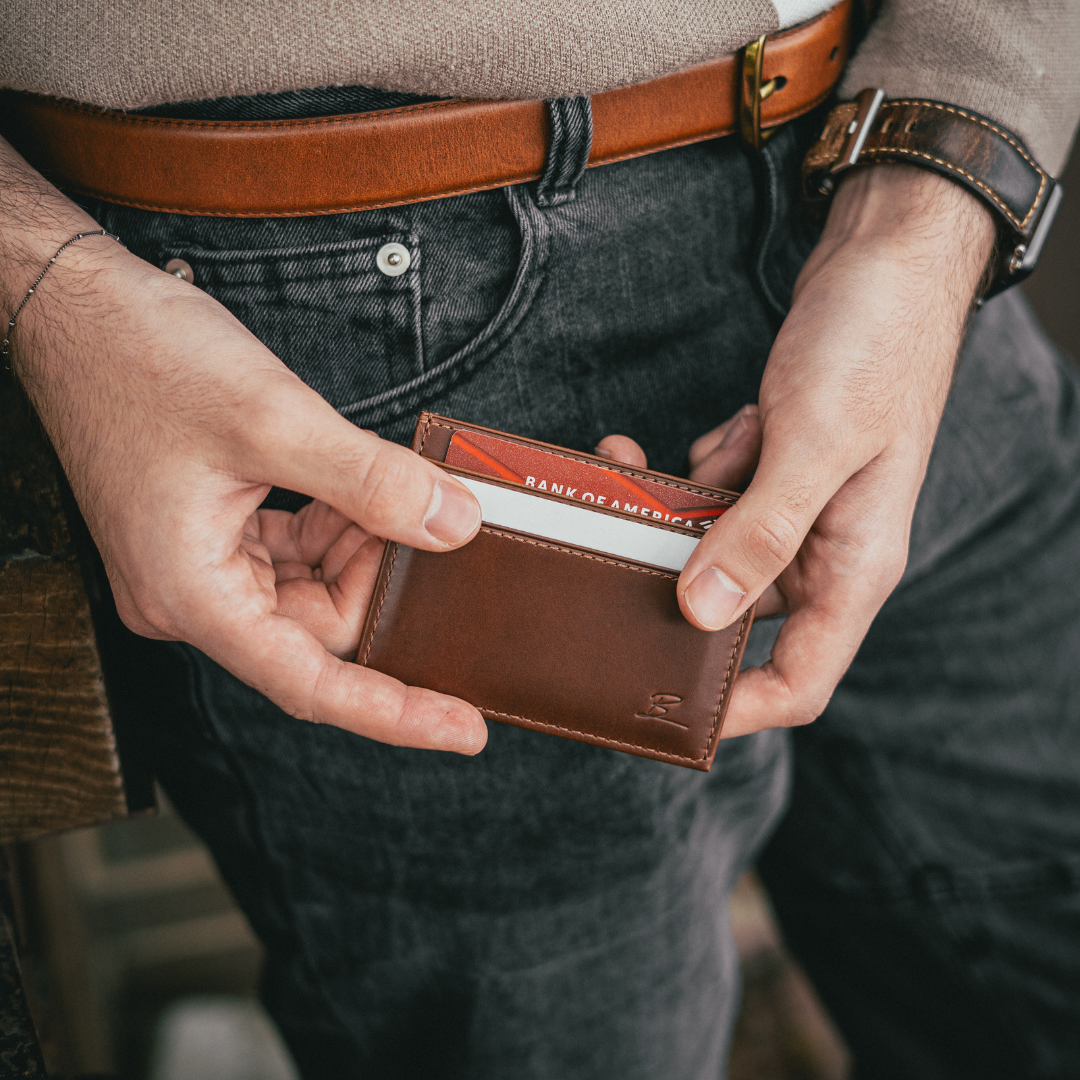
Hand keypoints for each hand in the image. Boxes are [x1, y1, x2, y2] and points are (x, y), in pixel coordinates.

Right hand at [1, 137, 486, 754]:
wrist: (76, 307)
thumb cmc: (143, 359)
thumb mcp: (274, 422)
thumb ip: (371, 484)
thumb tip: (454, 527)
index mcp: (192, 596)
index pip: (311, 683)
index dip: (396, 712)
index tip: (465, 728)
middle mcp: (194, 595)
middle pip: (319, 626)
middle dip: (381, 579)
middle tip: (430, 522)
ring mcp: (202, 564)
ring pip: (312, 587)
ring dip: (360, 545)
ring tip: (389, 490)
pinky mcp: (212, 531)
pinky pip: (293, 550)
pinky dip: (335, 523)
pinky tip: (354, 486)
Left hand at [604, 164, 994, 736]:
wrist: (886, 260)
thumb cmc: (873, 346)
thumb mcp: (815, 443)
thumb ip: (760, 531)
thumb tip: (700, 614)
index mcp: (854, 565)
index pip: (801, 679)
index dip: (738, 709)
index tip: (666, 711)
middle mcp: (826, 548)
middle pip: (740, 612)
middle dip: (675, 585)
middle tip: (613, 561)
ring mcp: (798, 508)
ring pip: (715, 547)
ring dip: (677, 512)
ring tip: (645, 464)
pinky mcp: (775, 470)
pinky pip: (715, 495)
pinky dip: (696, 470)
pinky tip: (721, 428)